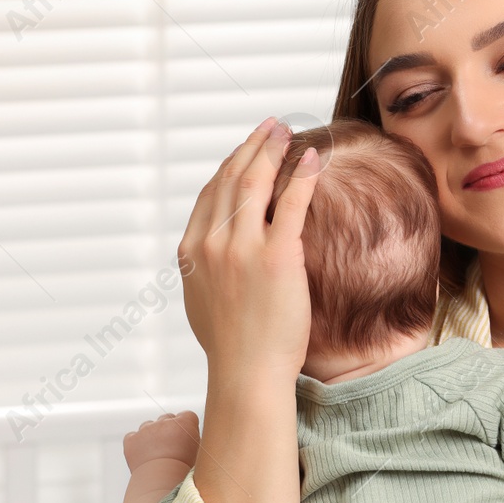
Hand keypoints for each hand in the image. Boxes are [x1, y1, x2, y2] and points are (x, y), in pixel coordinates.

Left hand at [122, 411, 199, 470]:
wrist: (161, 482)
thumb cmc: (183, 471)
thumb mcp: (198, 452)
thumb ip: (193, 438)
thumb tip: (189, 437)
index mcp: (184, 423)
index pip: (187, 415)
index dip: (187, 427)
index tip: (186, 438)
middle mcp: (164, 422)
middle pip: (167, 418)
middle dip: (169, 429)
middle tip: (171, 447)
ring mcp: (146, 429)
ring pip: (149, 426)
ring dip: (152, 435)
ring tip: (157, 453)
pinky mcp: (131, 439)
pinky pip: (133, 436)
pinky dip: (136, 443)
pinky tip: (143, 454)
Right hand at [179, 116, 322, 381]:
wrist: (247, 374)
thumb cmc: (233, 347)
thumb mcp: (203, 302)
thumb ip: (206, 270)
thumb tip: (212, 255)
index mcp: (191, 252)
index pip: (209, 194)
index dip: (229, 165)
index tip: (245, 150)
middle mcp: (212, 243)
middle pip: (230, 179)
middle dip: (251, 146)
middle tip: (271, 128)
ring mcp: (242, 248)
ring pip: (255, 182)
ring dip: (272, 149)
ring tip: (287, 131)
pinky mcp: (277, 256)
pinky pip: (291, 202)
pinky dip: (301, 174)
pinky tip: (312, 157)